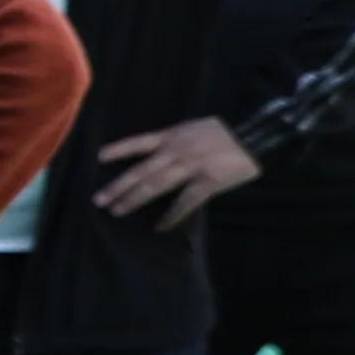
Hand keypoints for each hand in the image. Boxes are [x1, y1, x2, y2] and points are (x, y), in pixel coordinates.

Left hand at [93, 114, 262, 227]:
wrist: (256, 135)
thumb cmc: (225, 132)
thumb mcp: (194, 127)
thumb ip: (175, 139)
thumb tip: (156, 149)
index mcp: (173, 136)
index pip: (139, 142)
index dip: (118, 150)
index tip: (98, 158)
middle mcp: (177, 151)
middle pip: (141, 170)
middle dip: (118, 186)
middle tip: (99, 200)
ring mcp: (191, 166)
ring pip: (156, 185)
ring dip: (134, 199)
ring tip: (117, 211)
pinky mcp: (208, 181)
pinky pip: (186, 202)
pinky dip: (172, 216)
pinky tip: (160, 227)